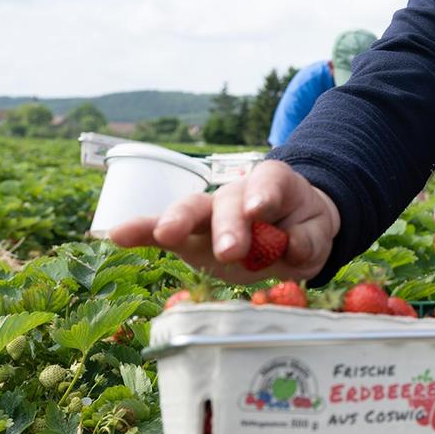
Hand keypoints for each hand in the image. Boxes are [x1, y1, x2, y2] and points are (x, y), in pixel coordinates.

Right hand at [108, 160, 340, 283]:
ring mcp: (210, 214)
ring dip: (178, 222)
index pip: (268, 182)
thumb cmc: (303, 228)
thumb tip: (290, 247)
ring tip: (164, 233)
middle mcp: (237, 192)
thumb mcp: (317, 233)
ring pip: (192, 210)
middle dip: (227, 225)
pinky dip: (141, 231)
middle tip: (231, 251)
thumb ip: (308, 239)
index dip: (262, 194)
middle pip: (227, 201)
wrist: (291, 233)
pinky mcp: (189, 238)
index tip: (258, 209)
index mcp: (273, 184)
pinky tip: (117, 234)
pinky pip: (161, 232)